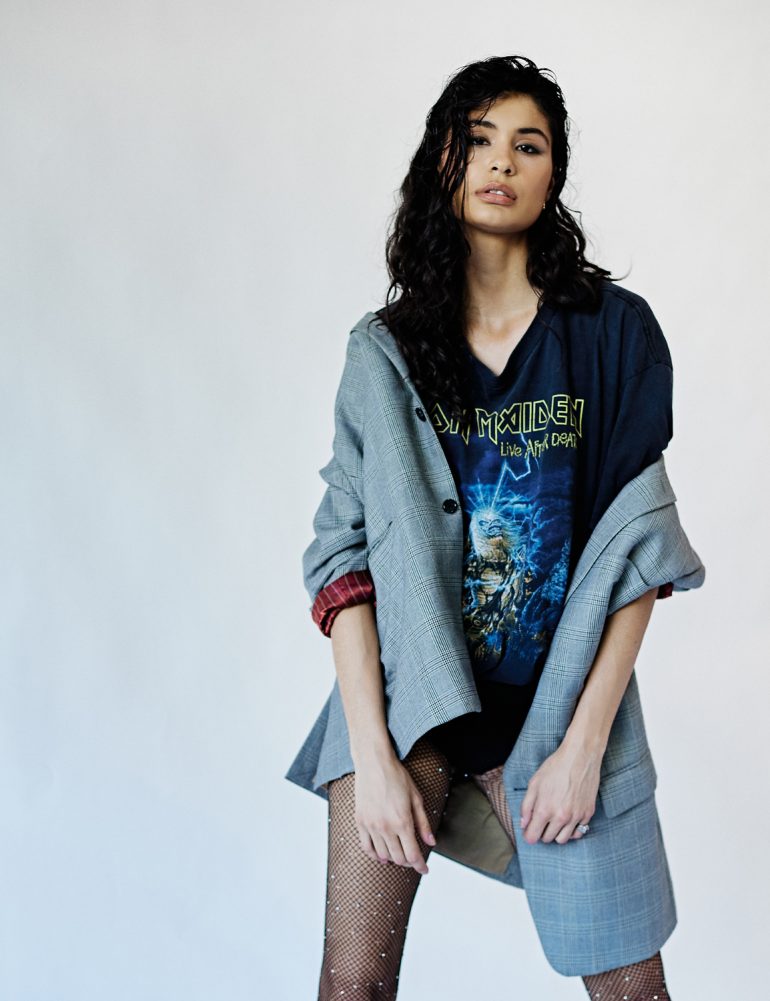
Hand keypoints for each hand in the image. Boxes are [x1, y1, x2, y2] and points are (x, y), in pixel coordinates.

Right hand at [352, 753, 436, 874]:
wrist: (373, 763)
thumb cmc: (397, 777)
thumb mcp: (416, 798)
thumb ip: (423, 823)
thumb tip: (431, 842)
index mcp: (403, 822)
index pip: (413, 855)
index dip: (420, 866)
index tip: (425, 870)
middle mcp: (386, 827)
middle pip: (399, 858)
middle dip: (409, 862)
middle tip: (414, 859)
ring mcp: (371, 826)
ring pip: (383, 855)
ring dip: (393, 859)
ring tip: (399, 857)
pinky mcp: (360, 822)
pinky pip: (366, 847)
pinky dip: (375, 855)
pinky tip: (381, 855)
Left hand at [518, 740, 600, 844]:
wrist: (579, 757)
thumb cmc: (555, 768)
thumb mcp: (534, 783)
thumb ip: (526, 806)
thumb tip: (524, 824)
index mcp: (545, 810)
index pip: (533, 837)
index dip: (529, 835)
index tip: (529, 830)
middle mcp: (561, 817)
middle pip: (548, 839)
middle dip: (542, 832)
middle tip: (542, 821)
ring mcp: (576, 817)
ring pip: (563, 839)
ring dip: (556, 834)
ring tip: (554, 821)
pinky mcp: (588, 813)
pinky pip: (578, 832)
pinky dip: (571, 830)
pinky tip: (567, 819)